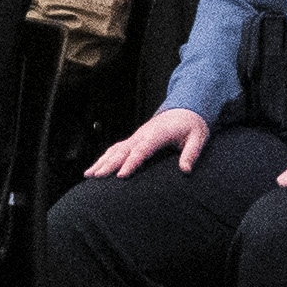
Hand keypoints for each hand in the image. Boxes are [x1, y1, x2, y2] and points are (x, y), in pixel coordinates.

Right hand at [88, 105, 206, 179]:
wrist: (185, 110)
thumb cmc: (192, 126)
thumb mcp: (198, 138)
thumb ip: (191, 154)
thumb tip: (185, 170)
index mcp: (157, 134)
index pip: (142, 150)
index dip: (131, 163)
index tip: (121, 175)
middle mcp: (143, 134)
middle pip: (123, 150)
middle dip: (108, 164)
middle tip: (97, 177)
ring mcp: (136, 136)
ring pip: (115, 149)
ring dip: (101, 161)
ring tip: (88, 174)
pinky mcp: (134, 139)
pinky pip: (116, 148)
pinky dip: (104, 158)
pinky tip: (96, 167)